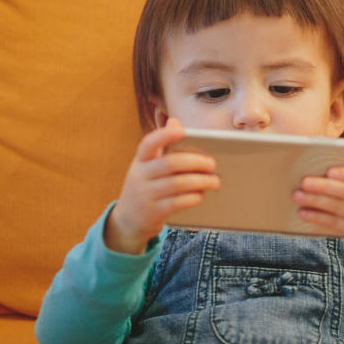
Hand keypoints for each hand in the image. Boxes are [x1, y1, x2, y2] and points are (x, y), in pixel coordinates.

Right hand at [104, 118, 219, 253]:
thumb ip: (162, 147)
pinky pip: (178, 202)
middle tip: (212, 164)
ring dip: (201, 181)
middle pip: (170, 163)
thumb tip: (175, 122)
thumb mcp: (147, 167)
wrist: (128, 221)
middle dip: (195, 162)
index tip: (182, 131)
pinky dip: (193, 197)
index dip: (164, 135)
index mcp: (140, 161)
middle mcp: (140, 175)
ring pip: (178, 184)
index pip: (149, 143)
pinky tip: (201, 195)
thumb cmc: (146, 187)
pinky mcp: (154, 212)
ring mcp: (145, 194)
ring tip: (215, 181)